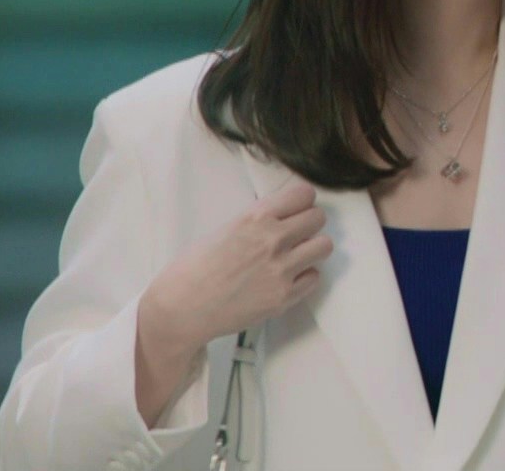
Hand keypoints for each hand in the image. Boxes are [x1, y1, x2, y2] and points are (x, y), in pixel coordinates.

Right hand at [134, 181, 330, 423]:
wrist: (180, 309)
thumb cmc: (193, 268)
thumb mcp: (225, 230)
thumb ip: (258, 221)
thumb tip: (285, 214)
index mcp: (255, 218)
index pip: (304, 194)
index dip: (301, 202)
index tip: (295, 210)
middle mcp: (273, 240)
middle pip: (319, 218)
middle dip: (309, 224)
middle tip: (295, 235)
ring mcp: (281, 270)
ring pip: (324, 246)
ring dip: (311, 249)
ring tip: (294, 256)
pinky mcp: (284, 297)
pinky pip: (314, 278)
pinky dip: (304, 278)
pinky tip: (285, 280)